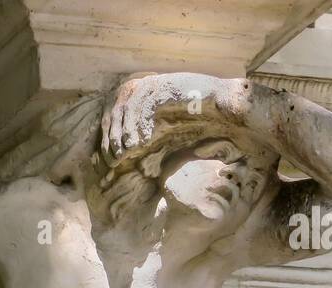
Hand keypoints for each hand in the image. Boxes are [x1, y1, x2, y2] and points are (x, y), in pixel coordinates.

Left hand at [100, 73, 225, 162]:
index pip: (116, 114)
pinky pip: (146, 106)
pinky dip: (142, 125)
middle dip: (114, 136)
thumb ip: (147, 132)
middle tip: (116, 157)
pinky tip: (145, 140)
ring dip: (126, 132)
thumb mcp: (165, 126)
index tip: (112, 157)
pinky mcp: (164, 86)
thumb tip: (127, 150)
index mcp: (141, 96)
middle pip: (118, 111)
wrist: (220, 102)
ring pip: (128, 108)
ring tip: (129, 151)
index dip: (110, 136)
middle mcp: (145, 87)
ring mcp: (155, 85)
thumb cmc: (195, 116)